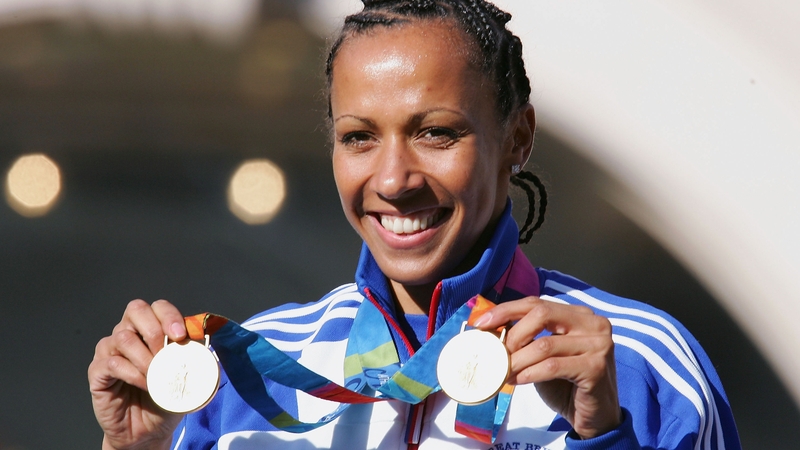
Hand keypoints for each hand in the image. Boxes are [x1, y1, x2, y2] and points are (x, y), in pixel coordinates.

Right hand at [88, 299, 187, 449]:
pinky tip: (144, 384)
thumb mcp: (186, 376)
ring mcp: (110, 350)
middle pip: (136, 310)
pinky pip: (112, 362)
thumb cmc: (166, 399)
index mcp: (150, 329)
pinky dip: (131, 373)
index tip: (181, 335)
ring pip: (123, 337)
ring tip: (156, 375)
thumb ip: (192, 357)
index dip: (169, 316)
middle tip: (165, 353)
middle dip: (155, 329)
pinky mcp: (98, 372)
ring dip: (145, 356)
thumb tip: (205, 344)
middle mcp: (128, 333)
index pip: (157, 307)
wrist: (147, 431)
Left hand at [474, 296, 620, 438]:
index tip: (481, 323)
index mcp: (579, 314)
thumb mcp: (543, 356)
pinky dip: (530, 373)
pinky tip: (518, 380)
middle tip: (497, 354)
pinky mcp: (596, 367)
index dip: (506, 310)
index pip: (537, 303)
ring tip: (503, 372)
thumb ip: (527, 338)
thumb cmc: (566, 385)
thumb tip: (490, 329)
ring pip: (544, 344)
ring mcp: (598, 344)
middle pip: (541, 315)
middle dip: (513, 335)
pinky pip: (553, 366)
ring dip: (517, 360)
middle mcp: (593, 324)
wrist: (595, 417)